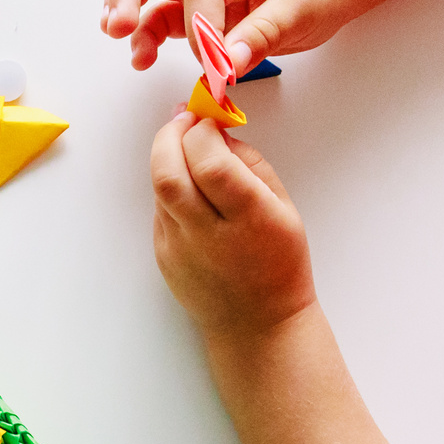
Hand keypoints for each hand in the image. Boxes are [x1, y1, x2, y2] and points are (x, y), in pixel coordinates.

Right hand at [100, 0, 381, 76]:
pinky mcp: (204, 9)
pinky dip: (149, 36)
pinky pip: (166, 18)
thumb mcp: (308, 5)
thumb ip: (264, 33)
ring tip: (125, 45)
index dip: (202, 28)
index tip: (217, 64)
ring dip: (131, 16)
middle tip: (117, 24)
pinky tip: (143, 58)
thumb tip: (227, 63)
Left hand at [149, 113, 315, 339]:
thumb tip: (218, 131)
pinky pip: (160, 209)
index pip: (211, 163)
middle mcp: (209, 234)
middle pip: (169, 174)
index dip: (202, 132)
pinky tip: (189, 188)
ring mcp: (180, 248)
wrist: (257, 323)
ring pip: (159, 188)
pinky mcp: (162, 256)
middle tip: (182, 120)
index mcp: (250, 219)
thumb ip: (251, 165)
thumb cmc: (280, 262)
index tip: (207, 120)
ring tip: (184, 146)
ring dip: (167, 158)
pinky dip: (170, 188)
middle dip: (169, 136)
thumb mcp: (284, 208)